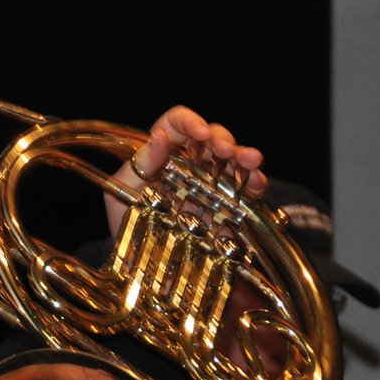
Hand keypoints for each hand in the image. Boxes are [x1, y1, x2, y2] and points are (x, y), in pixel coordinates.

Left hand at [105, 107, 266, 232]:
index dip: (190, 122)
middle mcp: (190, 162)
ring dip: (245, 157)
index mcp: (162, 151)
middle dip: (222, 139)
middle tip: (226, 150)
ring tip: (252, 160)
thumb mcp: (121, 191)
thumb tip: (159, 137)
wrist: (136, 256)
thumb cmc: (124, 217)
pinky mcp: (225, 206)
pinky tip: (257, 184)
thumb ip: (139, 165)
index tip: (200, 133)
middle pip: (212, 138)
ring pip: (233, 161)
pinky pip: (245, 191)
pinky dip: (255, 185)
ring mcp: (210, 183)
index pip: (177, 124)